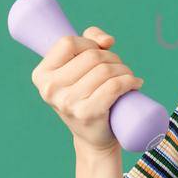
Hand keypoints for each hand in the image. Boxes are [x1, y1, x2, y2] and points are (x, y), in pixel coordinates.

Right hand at [30, 25, 145, 153]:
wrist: (94, 136)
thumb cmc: (88, 95)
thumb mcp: (80, 67)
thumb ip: (89, 41)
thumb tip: (107, 41)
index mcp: (42, 75)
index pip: (68, 43)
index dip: (89, 43)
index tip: (99, 53)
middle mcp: (50, 89)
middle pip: (91, 56)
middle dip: (112, 58)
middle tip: (119, 69)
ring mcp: (67, 103)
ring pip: (105, 70)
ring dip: (124, 70)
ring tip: (128, 78)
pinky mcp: (87, 114)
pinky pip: (114, 86)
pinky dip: (129, 81)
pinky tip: (135, 83)